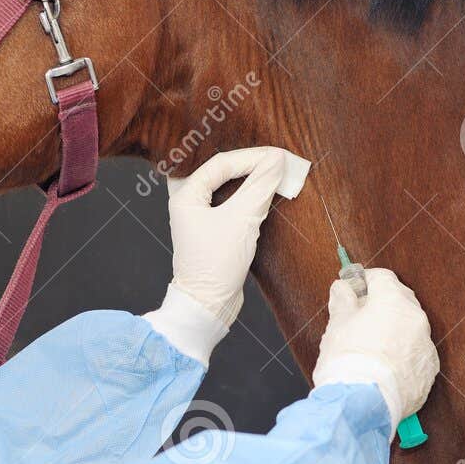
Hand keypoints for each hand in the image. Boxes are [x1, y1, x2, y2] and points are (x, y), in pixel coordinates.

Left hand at [164, 148, 291, 325]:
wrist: (208, 307)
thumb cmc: (216, 264)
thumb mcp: (242, 220)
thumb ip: (260, 186)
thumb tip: (277, 159)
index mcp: (186, 195)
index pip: (221, 163)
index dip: (252, 158)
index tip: (279, 156)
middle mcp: (189, 203)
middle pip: (222, 172)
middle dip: (251, 165)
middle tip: (277, 160)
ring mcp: (200, 218)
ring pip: (228, 188)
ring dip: (252, 182)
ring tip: (275, 174)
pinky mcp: (213, 232)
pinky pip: (232, 205)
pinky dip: (249, 198)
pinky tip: (266, 196)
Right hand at [313, 269, 438, 429]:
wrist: (362, 404)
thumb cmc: (347, 362)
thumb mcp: (337, 326)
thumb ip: (342, 301)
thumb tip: (343, 289)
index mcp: (393, 302)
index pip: (383, 278)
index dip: (365, 280)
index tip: (354, 289)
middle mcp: (416, 319)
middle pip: (401, 300)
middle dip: (382, 304)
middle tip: (360, 316)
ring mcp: (425, 346)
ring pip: (410, 329)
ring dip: (394, 330)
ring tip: (372, 346)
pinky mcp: (429, 371)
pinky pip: (416, 354)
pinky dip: (403, 354)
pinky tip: (385, 366)